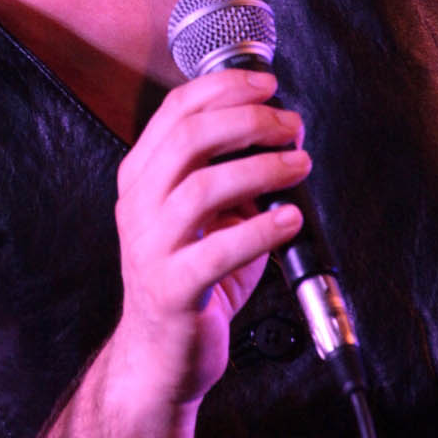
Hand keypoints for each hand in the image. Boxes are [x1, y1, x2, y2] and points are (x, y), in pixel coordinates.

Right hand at [110, 69, 309, 407]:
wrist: (161, 354)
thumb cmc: (192, 275)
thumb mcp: (207, 214)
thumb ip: (233, 172)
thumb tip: (284, 132)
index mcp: (142, 175)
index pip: (175, 110)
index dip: (224, 88)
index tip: (267, 83)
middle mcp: (138, 204)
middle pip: (188, 138)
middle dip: (248, 120)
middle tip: (290, 125)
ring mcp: (150, 246)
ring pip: (202, 187)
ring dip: (261, 169)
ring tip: (299, 166)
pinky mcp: (172, 288)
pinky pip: (217, 251)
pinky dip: (261, 230)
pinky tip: (290, 221)